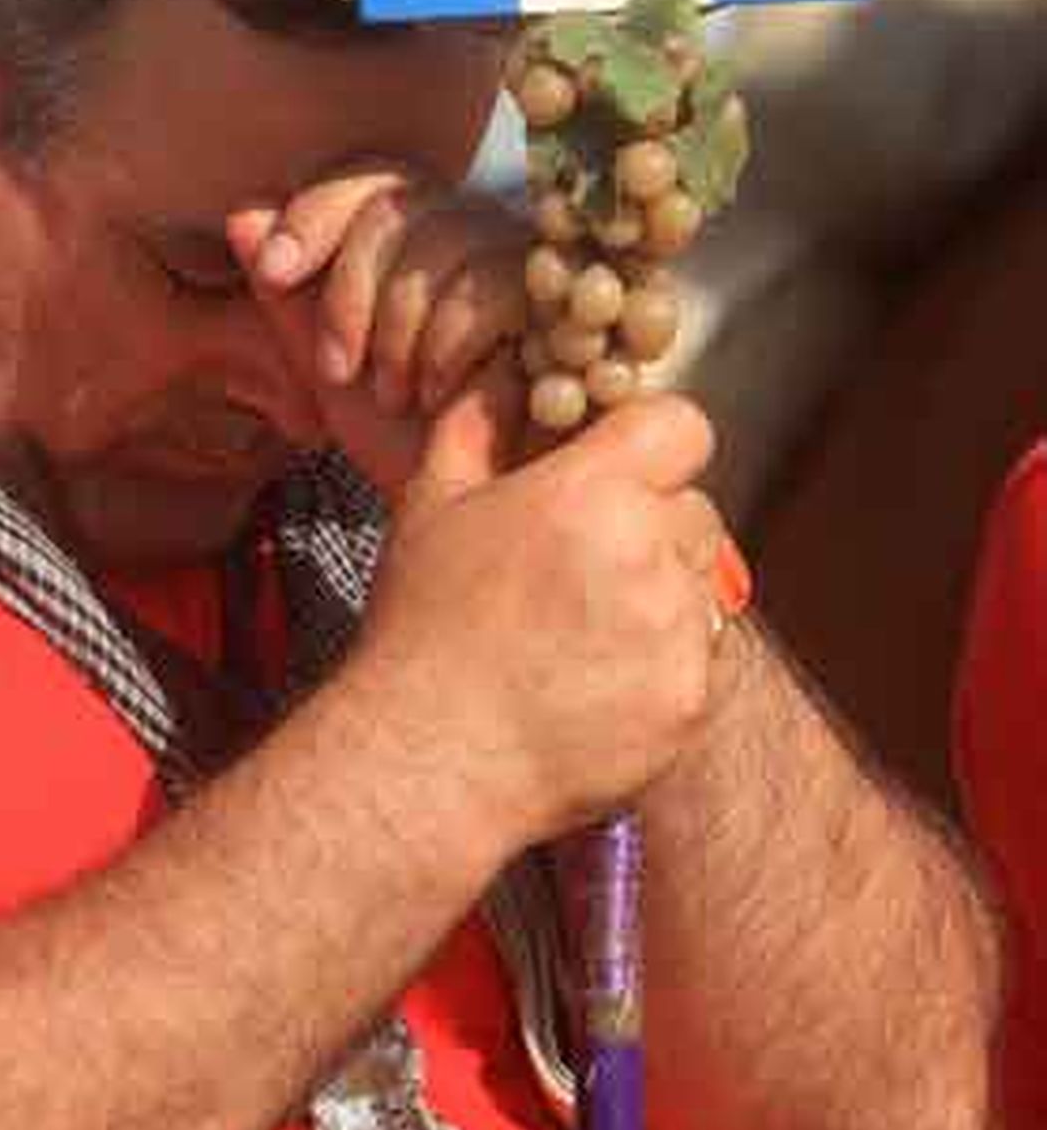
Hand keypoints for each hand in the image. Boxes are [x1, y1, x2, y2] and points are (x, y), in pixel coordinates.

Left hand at [226, 163, 529, 494]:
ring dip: (396, 332)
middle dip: (348, 293)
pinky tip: (443, 398)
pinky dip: (444, 349)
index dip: (314, 211)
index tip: (274, 272)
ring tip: (397, 395)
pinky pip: (489, 287)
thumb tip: (243, 215)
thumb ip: (287, 296)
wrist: (477, 511)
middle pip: (396, 205)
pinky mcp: (569, 302)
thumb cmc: (409, 442)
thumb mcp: (328, 369)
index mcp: (422, 236)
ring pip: (442, 239)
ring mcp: (531, 260)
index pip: (369, 176)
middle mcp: (480, 232)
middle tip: (341, 370)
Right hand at [352, 391, 726, 855]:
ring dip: (665, 595)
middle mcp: (647, 554)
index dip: (653, 443)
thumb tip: (503, 371)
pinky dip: (665, 665)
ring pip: (705, 585)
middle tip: (583, 566)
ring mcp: (677, 634)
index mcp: (589, 492)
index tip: (622, 470)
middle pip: (694, 510)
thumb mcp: (431, 504)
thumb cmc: (423, 627)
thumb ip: (477, 424)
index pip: (682, 427)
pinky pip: (703, 659)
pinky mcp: (690, 702)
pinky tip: (596, 681)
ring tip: (584, 631)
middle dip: (652, 526)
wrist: (431, 757)